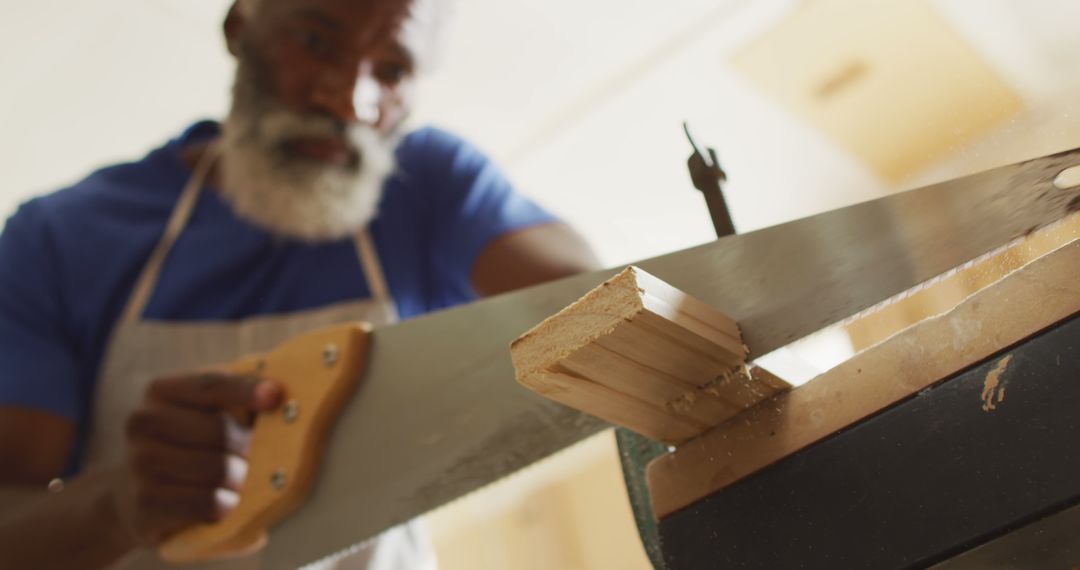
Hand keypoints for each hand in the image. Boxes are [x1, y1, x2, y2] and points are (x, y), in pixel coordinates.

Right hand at [118, 372, 280, 544]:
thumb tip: (277, 395)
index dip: (245, 390)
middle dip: (247, 448)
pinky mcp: (144, 504)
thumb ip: (237, 398)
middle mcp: (143, 422)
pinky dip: (227, 505)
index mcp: (161, 391)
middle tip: (251, 459)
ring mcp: (139, 463)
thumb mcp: (204, 414)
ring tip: (236, 483)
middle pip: (220, 431)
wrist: (133, 497)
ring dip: (239, 480)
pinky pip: (209, 503)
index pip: (211, 385)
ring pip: (218, 470)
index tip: (275, 396)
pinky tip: (223, 503)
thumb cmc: (187, 447)